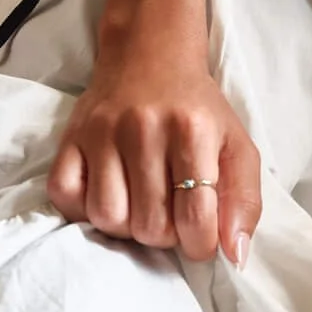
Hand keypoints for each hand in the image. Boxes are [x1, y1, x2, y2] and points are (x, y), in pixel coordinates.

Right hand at [47, 0, 262, 268]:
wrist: (150, 55)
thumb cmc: (197, 109)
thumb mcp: (236, 145)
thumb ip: (245, 201)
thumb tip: (236, 256)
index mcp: (193, 130)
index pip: (195, 219)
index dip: (200, 244)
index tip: (200, 235)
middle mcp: (144, 128)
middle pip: (149, 226)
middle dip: (165, 235)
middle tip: (170, 212)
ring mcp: (102, 132)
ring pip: (107, 218)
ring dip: (126, 226)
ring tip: (141, 205)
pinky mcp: (70, 137)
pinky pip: (66, 198)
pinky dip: (84, 210)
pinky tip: (108, 194)